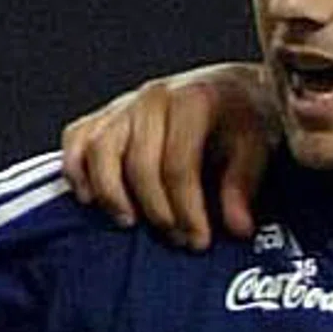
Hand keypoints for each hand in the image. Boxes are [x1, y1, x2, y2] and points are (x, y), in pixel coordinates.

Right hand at [60, 61, 275, 246]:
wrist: (230, 90)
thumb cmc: (243, 120)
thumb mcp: (257, 145)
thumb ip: (244, 184)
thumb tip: (237, 227)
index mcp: (195, 99)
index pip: (179, 164)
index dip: (187, 210)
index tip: (198, 241)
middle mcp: (155, 96)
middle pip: (139, 163)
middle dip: (157, 210)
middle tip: (175, 239)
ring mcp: (125, 104)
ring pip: (100, 149)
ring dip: (110, 193)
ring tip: (130, 223)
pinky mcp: (105, 114)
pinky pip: (76, 138)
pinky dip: (76, 169)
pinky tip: (90, 198)